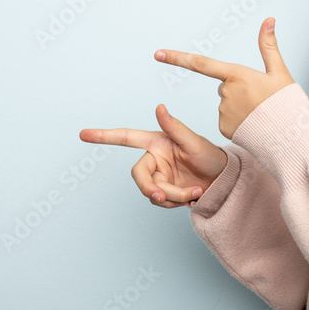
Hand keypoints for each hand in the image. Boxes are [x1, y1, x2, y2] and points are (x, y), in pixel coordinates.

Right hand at [80, 103, 227, 208]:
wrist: (224, 181)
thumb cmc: (212, 157)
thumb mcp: (195, 143)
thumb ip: (175, 127)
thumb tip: (159, 107)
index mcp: (158, 142)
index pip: (127, 137)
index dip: (105, 136)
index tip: (83, 134)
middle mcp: (155, 159)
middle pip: (139, 175)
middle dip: (151, 188)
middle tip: (164, 197)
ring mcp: (159, 176)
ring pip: (152, 192)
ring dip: (173, 196)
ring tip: (196, 191)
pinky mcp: (165, 191)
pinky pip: (162, 201)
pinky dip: (177, 202)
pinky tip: (194, 196)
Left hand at [154, 17, 294, 139]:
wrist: (290, 136)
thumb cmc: (286, 103)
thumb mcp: (279, 71)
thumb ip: (269, 46)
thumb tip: (269, 20)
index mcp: (236, 75)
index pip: (201, 63)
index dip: (177, 57)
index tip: (158, 54)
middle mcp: (225, 93)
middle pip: (224, 86)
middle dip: (238, 89)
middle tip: (261, 99)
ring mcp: (223, 112)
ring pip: (226, 103)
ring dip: (240, 107)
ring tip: (260, 113)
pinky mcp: (224, 128)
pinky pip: (227, 120)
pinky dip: (238, 121)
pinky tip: (253, 125)